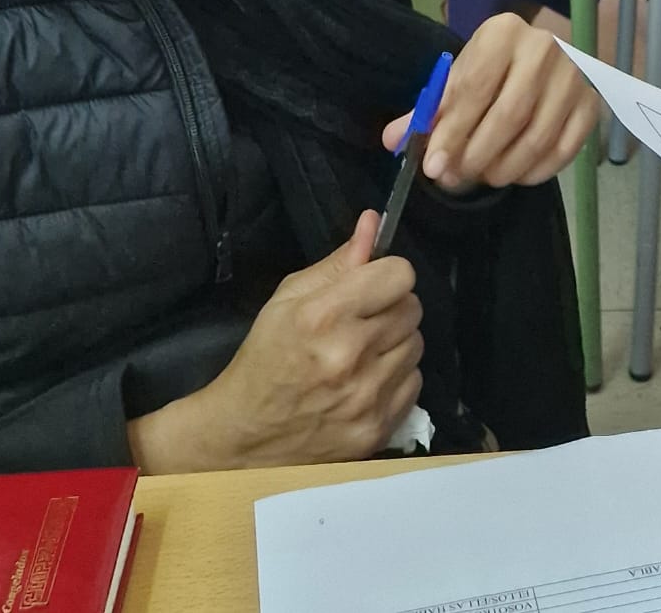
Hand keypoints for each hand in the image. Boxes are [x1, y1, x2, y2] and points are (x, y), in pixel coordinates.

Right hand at [126, 211, 422, 471]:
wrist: (244, 436)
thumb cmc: (264, 359)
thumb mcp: (287, 300)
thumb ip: (336, 263)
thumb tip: (373, 224)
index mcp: (324, 317)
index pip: (400, 275)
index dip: (386, 275)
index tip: (371, 285)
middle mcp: (351, 355)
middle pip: (412, 308)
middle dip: (391, 307)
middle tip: (362, 321)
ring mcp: (368, 396)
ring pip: (416, 345)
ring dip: (395, 343)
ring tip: (362, 353)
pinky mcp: (378, 428)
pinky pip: (414, 383)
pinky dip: (395, 378)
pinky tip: (366, 381)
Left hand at [380, 14, 596, 187]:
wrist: (549, 51)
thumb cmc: (495, 65)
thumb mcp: (461, 75)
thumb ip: (430, 108)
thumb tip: (393, 139)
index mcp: (503, 32)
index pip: (475, 88)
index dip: (453, 131)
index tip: (434, 166)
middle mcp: (544, 49)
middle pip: (509, 116)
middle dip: (477, 155)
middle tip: (456, 177)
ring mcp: (574, 78)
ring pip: (537, 138)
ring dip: (505, 168)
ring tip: (484, 176)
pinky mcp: (592, 104)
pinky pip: (565, 151)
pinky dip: (537, 172)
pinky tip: (516, 174)